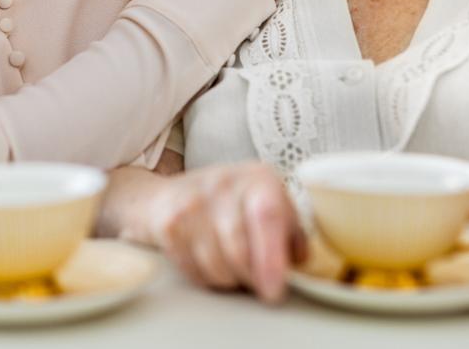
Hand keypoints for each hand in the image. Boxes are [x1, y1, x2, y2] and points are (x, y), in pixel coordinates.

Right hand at [146, 162, 305, 302]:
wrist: (169, 195)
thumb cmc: (231, 206)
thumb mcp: (269, 206)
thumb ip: (291, 232)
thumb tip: (299, 262)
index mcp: (258, 179)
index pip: (267, 216)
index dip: (271, 258)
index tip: (273, 290)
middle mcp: (223, 184)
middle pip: (239, 250)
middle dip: (251, 277)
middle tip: (257, 282)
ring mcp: (191, 203)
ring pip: (216, 265)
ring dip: (229, 279)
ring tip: (233, 266)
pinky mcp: (168, 225)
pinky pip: (194, 271)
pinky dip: (206, 277)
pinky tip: (209, 262)